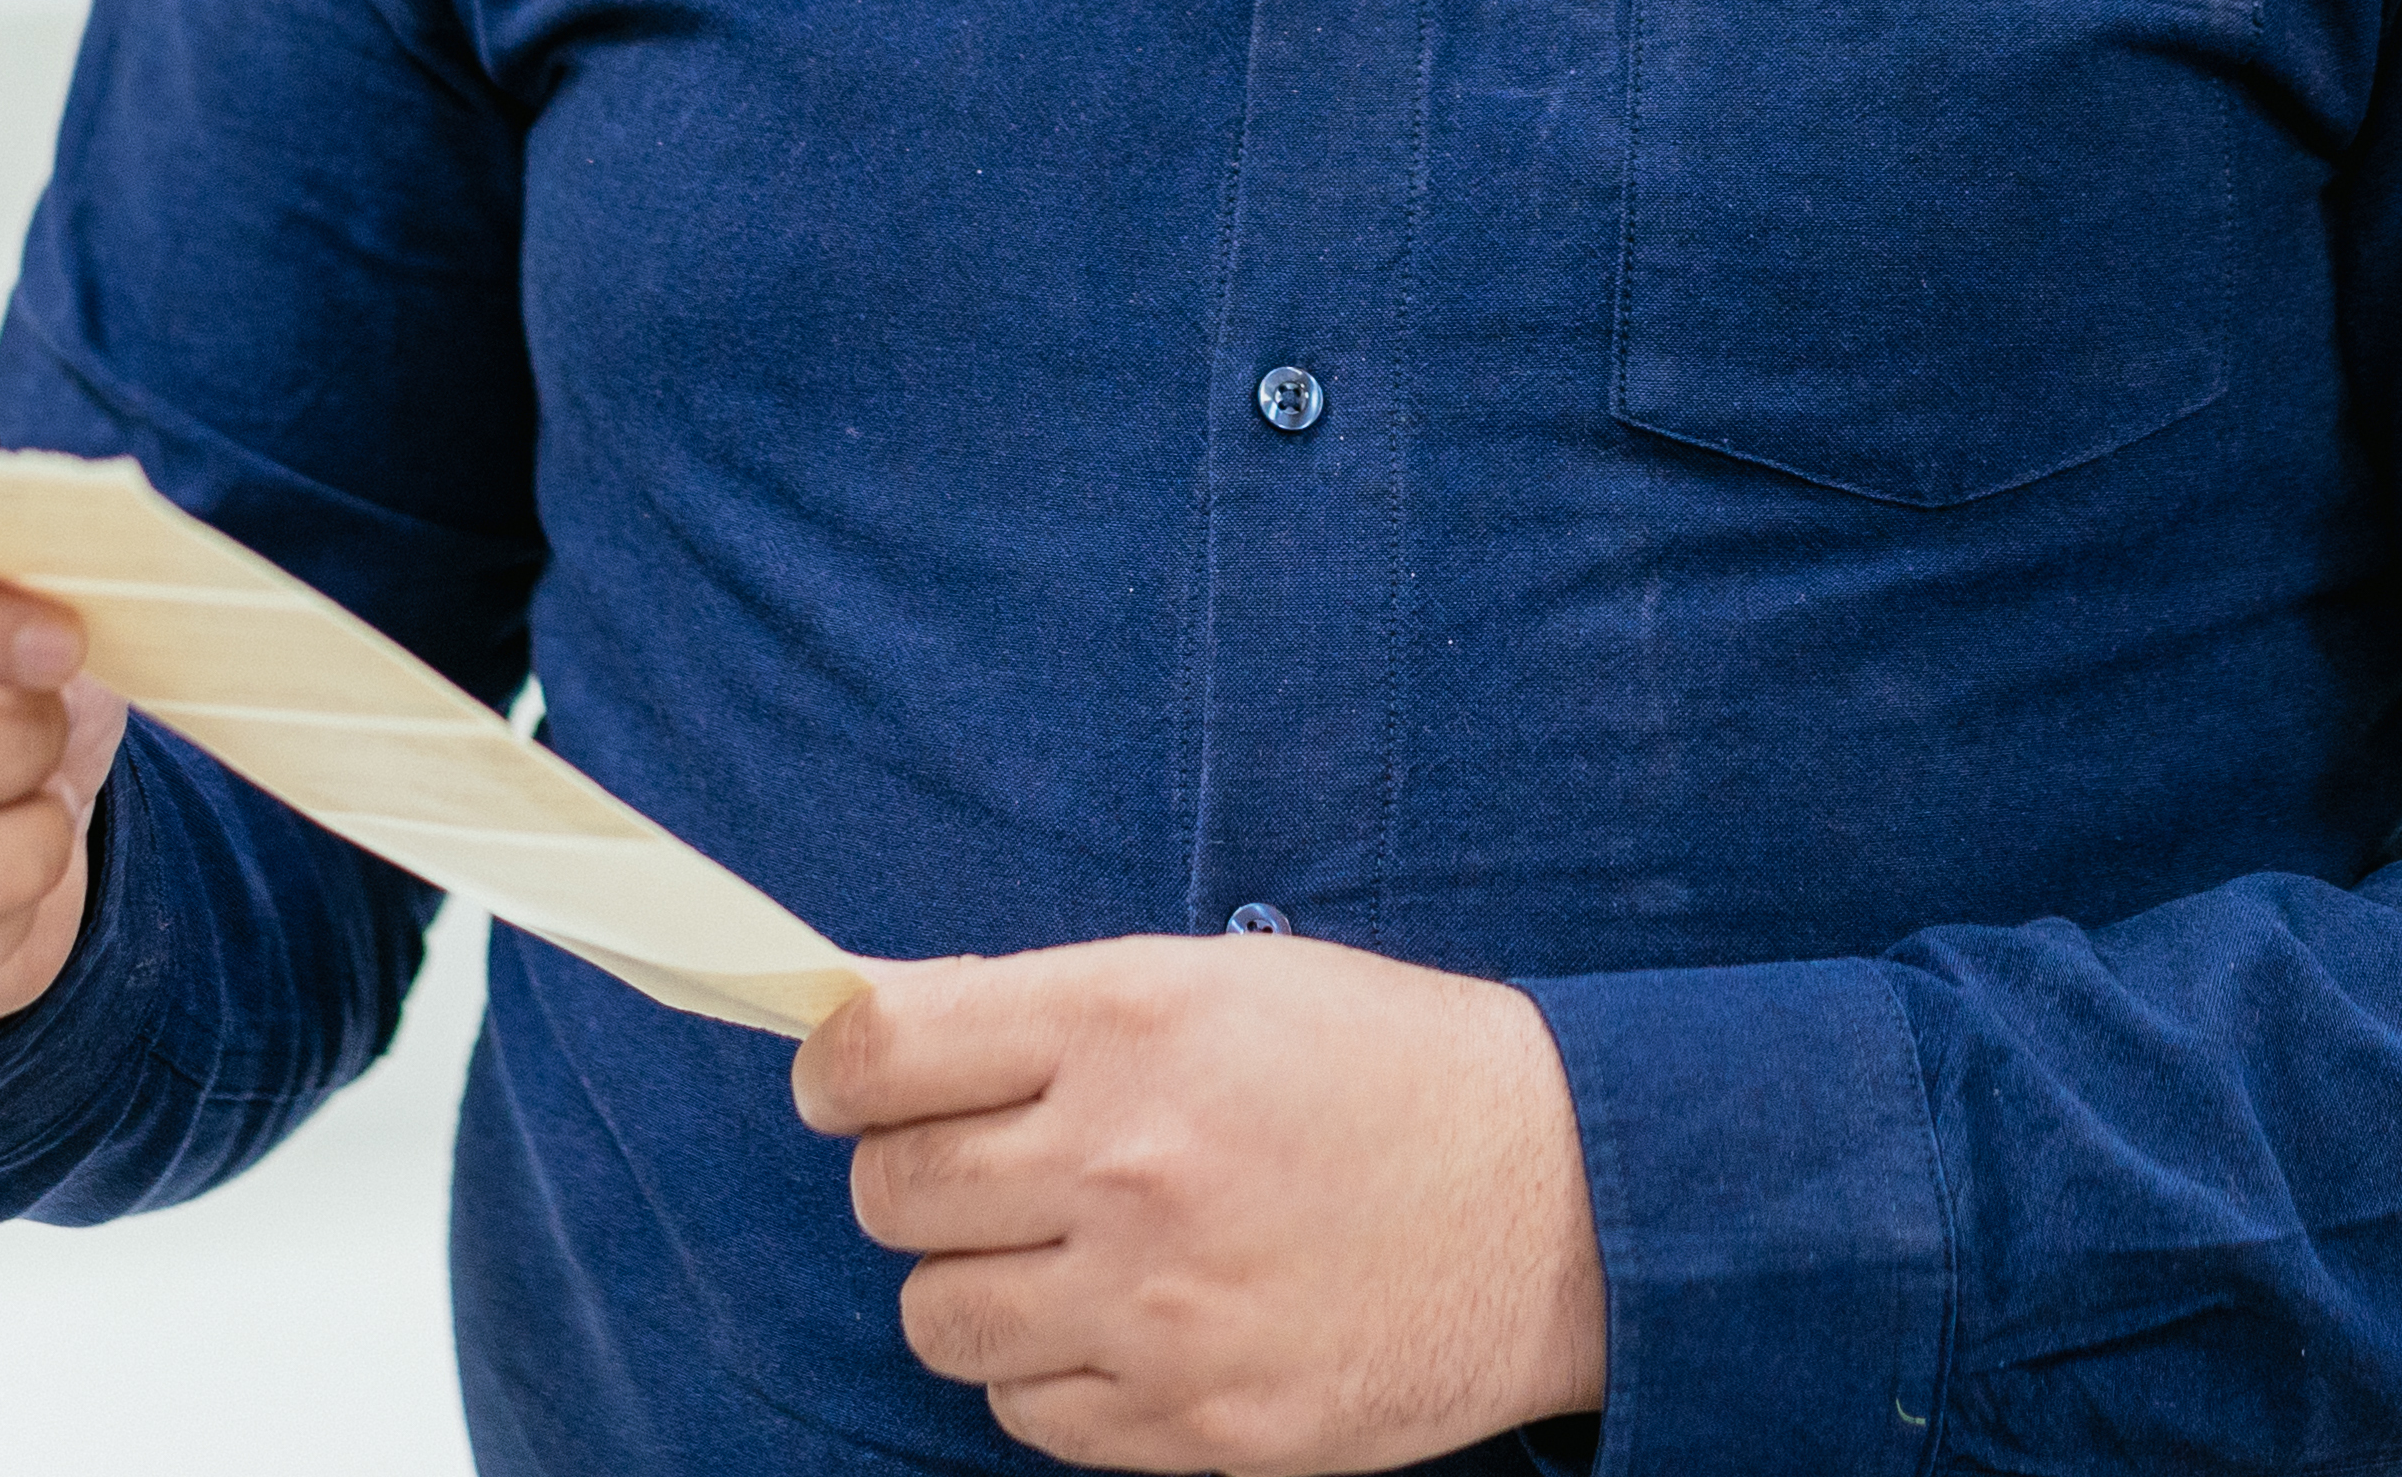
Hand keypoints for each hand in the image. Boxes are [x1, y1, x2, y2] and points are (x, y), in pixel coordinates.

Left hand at [794, 931, 1608, 1472]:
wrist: (1564, 1203)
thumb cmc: (1388, 1066)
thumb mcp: (1220, 980)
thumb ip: (1043, 1010)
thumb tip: (874, 1032)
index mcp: (1128, 1022)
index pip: (880, 1052)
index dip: (837, 1071)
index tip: (849, 1086)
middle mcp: (1126, 1162)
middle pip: (893, 1195)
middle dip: (913, 1179)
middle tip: (978, 1171)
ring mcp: (1158, 1306)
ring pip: (938, 1321)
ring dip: (972, 1287)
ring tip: (1054, 1257)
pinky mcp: (1199, 1420)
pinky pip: (1029, 1416)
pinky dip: (1048, 1378)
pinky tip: (1119, 1327)